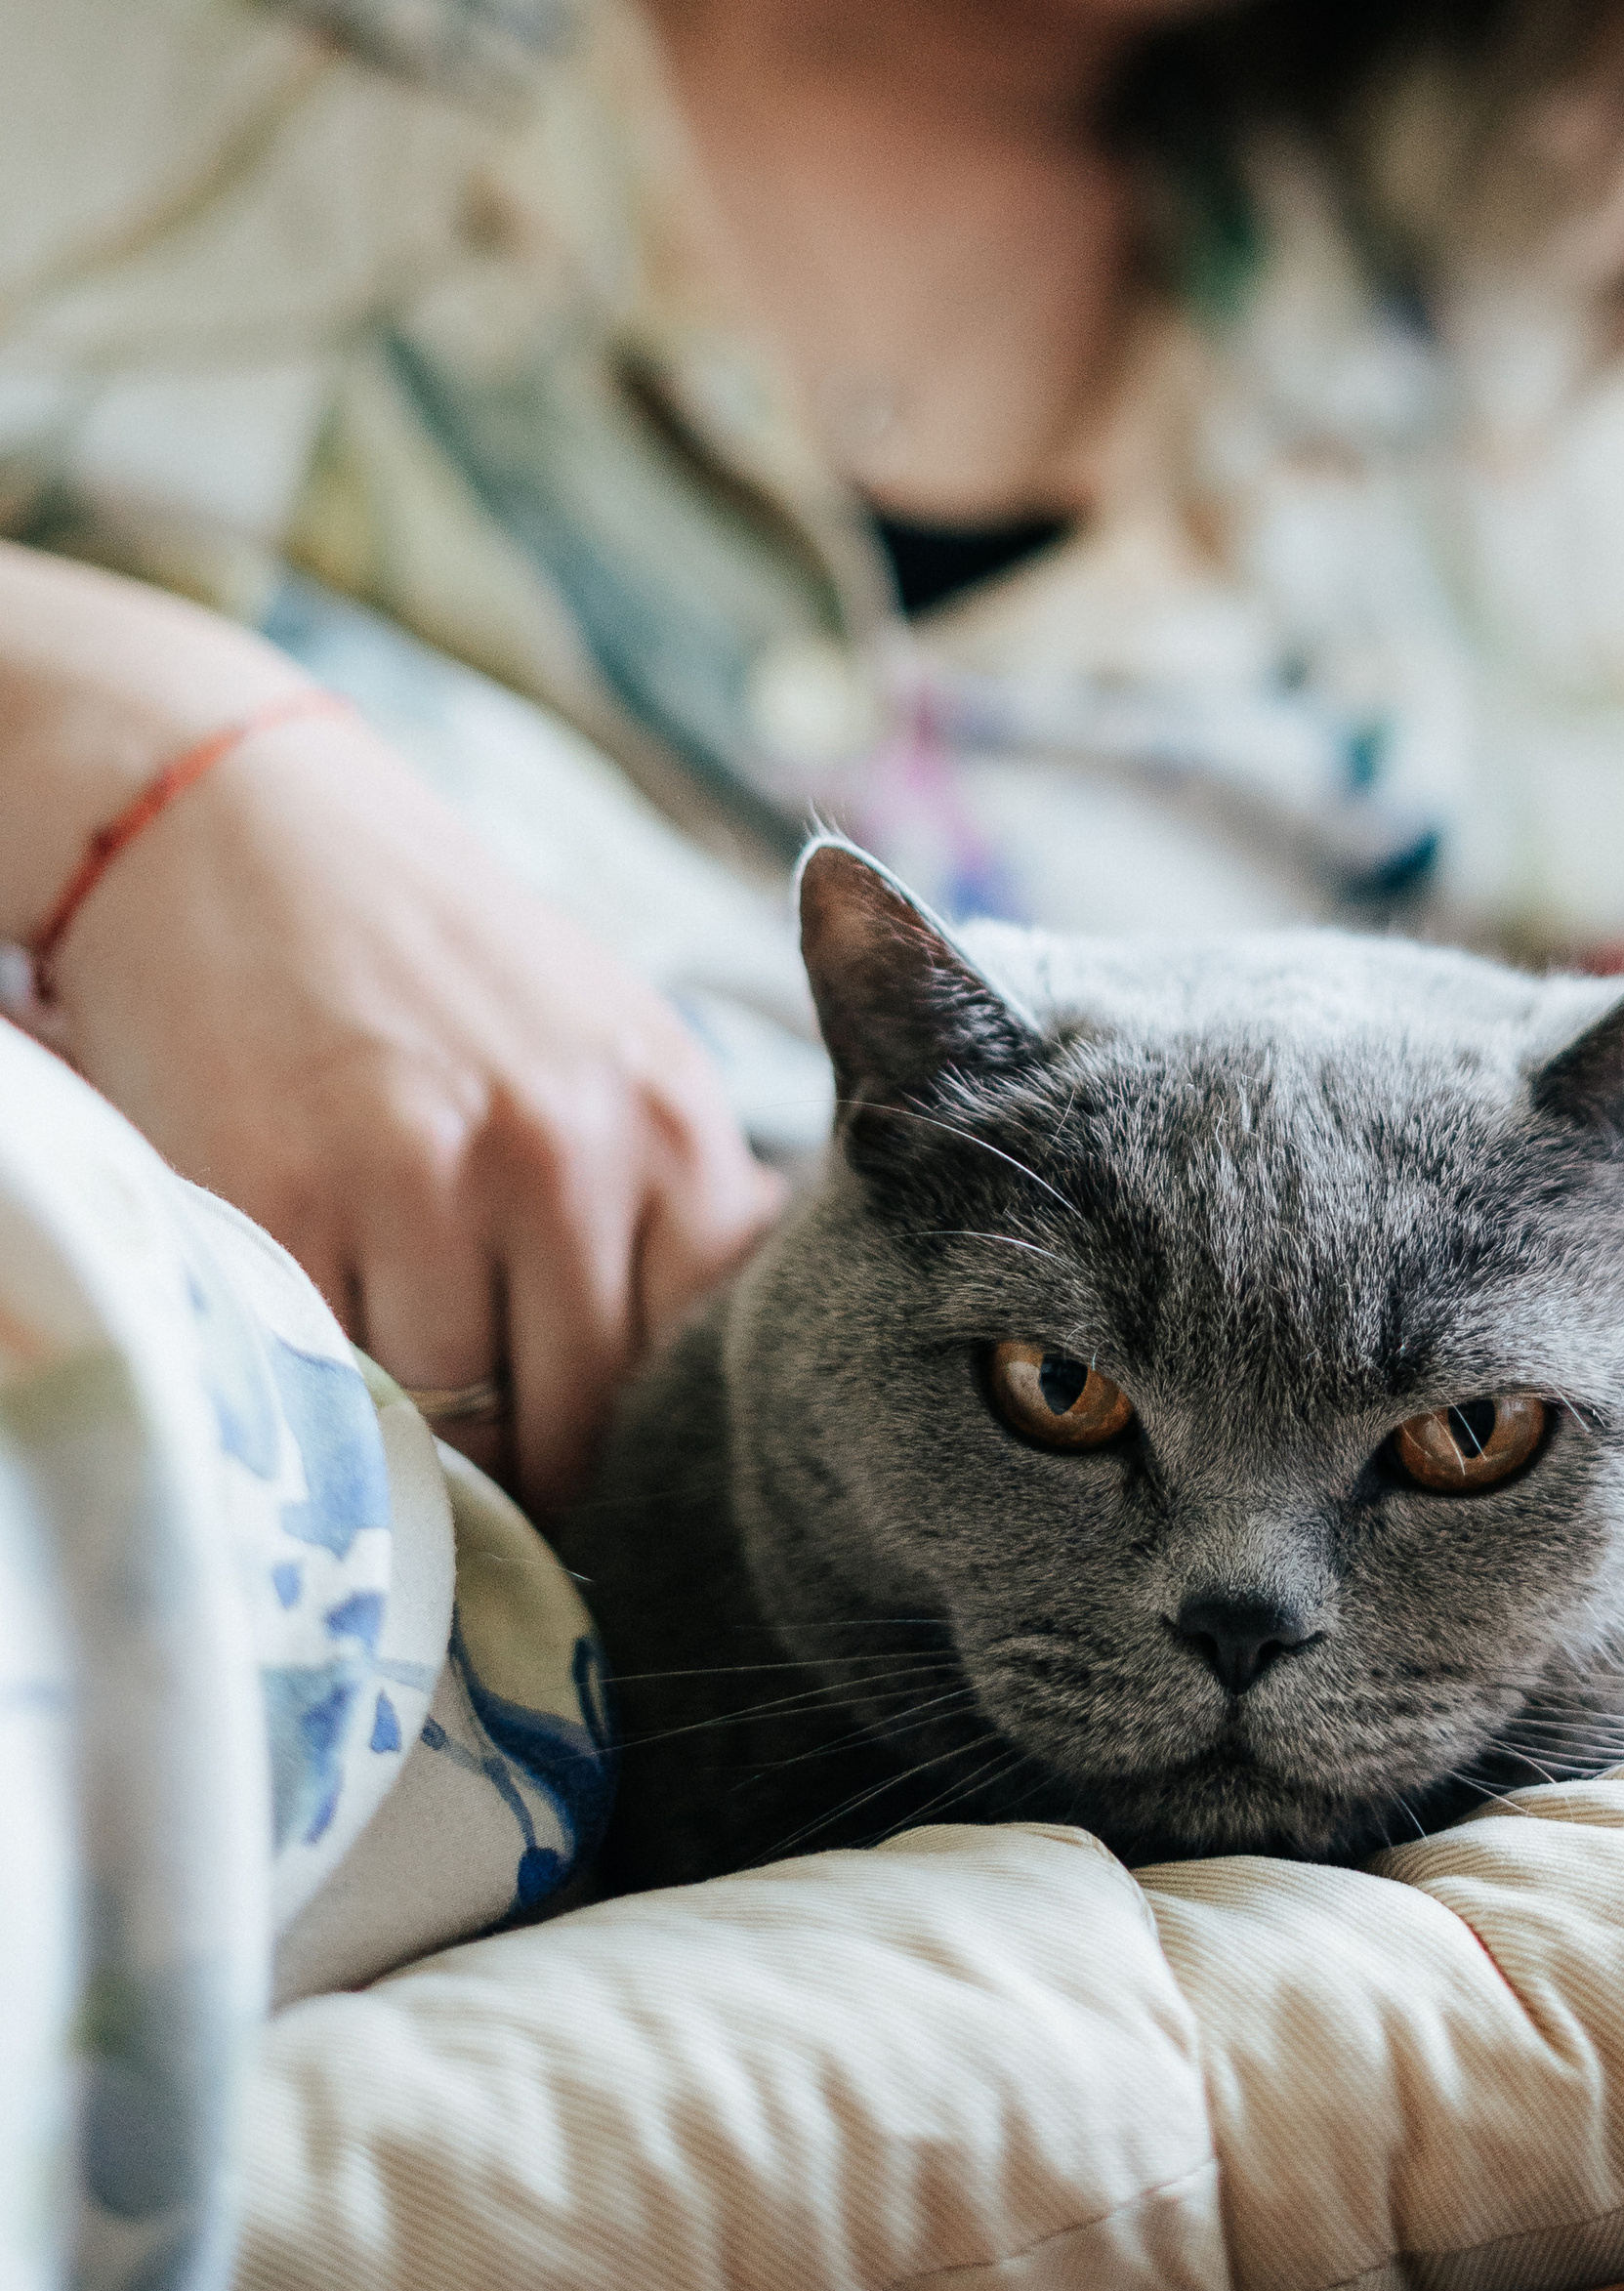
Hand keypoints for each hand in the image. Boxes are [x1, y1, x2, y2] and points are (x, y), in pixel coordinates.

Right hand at [49, 707, 785, 1519]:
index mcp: (664, 1120)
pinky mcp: (276, 1200)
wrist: (236, 824)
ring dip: (416, 1434)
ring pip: (444, 1422)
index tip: (590, 1450)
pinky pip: (323, 1379)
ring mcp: (414, 1180)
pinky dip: (317, 1392)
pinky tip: (316, 1340)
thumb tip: (720, 1367)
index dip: (633, 1432)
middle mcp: (559, 1153)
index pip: (686, 1363)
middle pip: (568, 1421)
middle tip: (488, 1466)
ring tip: (393, 1379)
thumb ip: (670, 1195)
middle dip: (529, 1466)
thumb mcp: (608, 1045)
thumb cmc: (437, 955)